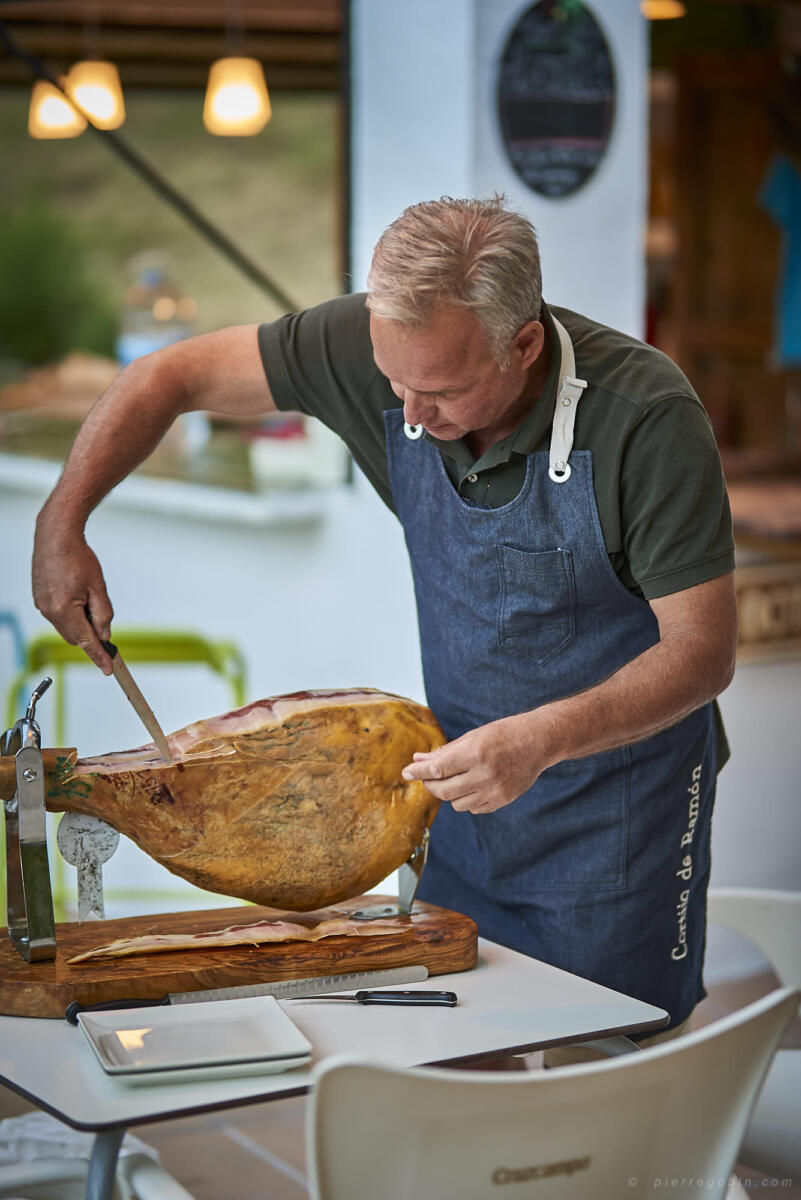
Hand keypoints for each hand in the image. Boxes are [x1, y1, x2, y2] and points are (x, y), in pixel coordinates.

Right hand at [32, 515, 114, 673]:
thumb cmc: (77, 557)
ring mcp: (42, 606)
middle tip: (102, 621)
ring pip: (67, 627)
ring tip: (87, 598)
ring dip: (80, 623)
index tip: (108, 669)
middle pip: (75, 638)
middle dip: (91, 635)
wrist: (56, 537)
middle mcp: (49, 611)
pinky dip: (71, 614)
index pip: (86, 642)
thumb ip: (103, 615)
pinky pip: (58, 616)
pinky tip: (76, 595)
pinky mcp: (40, 600)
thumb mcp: (98, 587)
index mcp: (65, 610)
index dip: (98, 657)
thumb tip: (104, 635)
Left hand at [401, 714, 546, 814]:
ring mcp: (494, 791)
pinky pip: (472, 808)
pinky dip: (466, 799)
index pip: (438, 769)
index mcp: (475, 753)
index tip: (406, 772)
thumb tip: (417, 760)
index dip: (419, 772)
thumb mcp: (472, 736)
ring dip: (449, 792)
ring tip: (455, 778)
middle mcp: (485, 775)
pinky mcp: (501, 801)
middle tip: (427, 776)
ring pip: (456, 803)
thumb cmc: (502, 734)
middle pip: (443, 790)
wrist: (538, 742)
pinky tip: (470, 786)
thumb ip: (445, 751)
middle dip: (430, 784)